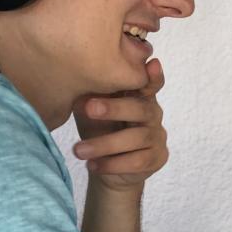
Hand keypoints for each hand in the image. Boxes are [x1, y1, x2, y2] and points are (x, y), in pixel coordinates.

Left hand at [72, 57, 168, 191]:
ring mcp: (157, 137)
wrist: (107, 167)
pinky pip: (136, 161)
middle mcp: (152, 114)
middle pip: (142, 108)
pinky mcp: (156, 158)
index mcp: (139, 96)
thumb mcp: (90, 110)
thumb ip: (89, 97)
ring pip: (137, 138)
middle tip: (89, 109)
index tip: (152, 64)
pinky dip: (112, 164)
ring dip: (105, 144)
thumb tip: (74, 84)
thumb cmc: (100, 130)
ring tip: (79, 150)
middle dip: (115, 108)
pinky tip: (92, 164)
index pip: (150, 84)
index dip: (154, 75)